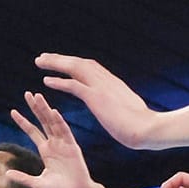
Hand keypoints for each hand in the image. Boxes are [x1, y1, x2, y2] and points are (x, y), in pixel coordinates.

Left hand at [7, 91, 99, 187]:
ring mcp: (64, 145)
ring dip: (45, 109)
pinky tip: (54, 112)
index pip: (32, 132)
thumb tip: (7, 174)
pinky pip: (65, 133)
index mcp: (46, 151)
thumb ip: (23, 178)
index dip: (23, 121)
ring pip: (53, 123)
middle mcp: (54, 144)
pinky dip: (60, 122)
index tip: (13, 111)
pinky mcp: (73, 148)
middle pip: (42, 122)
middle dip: (35, 108)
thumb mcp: (37, 184)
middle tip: (28, 93)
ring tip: (38, 96)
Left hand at [36, 53, 160, 150]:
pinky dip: (59, 81)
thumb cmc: (142, 126)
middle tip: (43, 57)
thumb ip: (121, 104)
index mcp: (114, 84)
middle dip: (61, 59)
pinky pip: (74, 85)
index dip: (74, 63)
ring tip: (39, 61)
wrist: (149, 129)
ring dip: (56, 63)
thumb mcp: (130, 110)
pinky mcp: (97, 98)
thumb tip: (120, 107)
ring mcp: (102, 88)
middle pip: (80, 63)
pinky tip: (45, 80)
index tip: (62, 61)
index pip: (91, 67)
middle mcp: (107, 81)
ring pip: (75, 68)